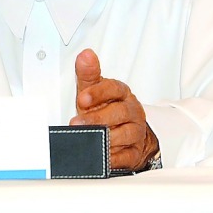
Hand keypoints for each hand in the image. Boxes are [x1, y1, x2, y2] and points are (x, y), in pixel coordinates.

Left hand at [70, 48, 159, 170]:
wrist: (125, 131)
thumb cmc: (106, 108)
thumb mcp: (94, 91)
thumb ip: (88, 74)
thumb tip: (85, 55)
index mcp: (122, 93)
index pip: (113, 88)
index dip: (98, 93)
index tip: (82, 98)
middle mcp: (131, 111)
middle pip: (119, 113)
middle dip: (97, 118)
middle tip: (77, 123)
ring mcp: (135, 131)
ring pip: (125, 134)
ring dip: (106, 138)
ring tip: (89, 138)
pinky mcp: (135, 151)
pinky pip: (127, 156)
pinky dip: (114, 157)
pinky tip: (102, 155)